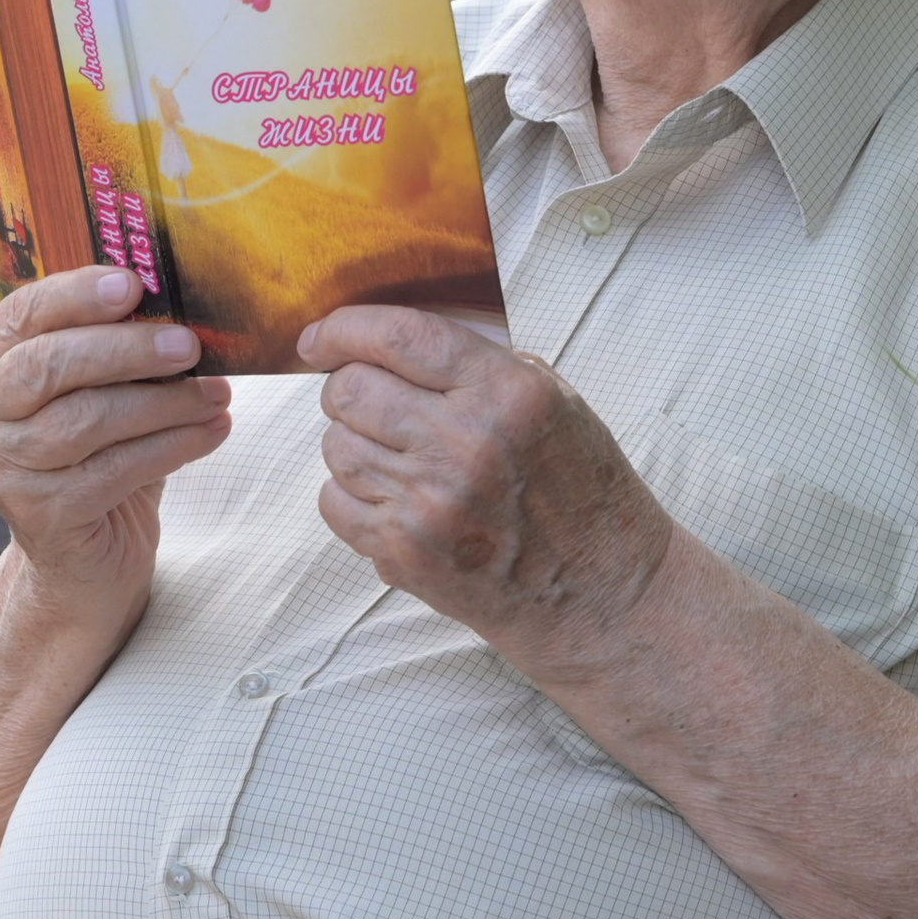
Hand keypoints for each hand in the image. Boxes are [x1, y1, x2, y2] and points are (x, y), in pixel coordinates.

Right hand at [0, 268, 232, 612]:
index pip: (24, 313)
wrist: (85, 552)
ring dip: (165, 402)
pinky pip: (115, 469)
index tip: (133, 284)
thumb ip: (118, 342)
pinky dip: (174, 445)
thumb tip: (179, 300)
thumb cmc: (100, 448)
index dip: (76, 294)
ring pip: (88, 419)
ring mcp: (5, 467)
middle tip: (190, 345)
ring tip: (218, 393)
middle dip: (127, 349)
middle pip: (50, 365)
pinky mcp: (43, 515)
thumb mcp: (100, 387)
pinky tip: (214, 430)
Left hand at [299, 307, 671, 672]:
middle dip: (348, 387)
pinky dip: (352, 493)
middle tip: (372, 401)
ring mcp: (430, 504)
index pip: (399, 336)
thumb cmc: (577, 486)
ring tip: (400, 456)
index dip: (345, 329)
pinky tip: (396, 496)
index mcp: (508, 393)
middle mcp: (466, 444)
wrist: (598, 589)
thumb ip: (476, 363)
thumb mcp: (553, 399)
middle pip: (349, 390)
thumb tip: (383, 339)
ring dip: (355, 442)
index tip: (320, 338)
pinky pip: (333, 501)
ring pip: (335, 445)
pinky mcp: (404, 552)